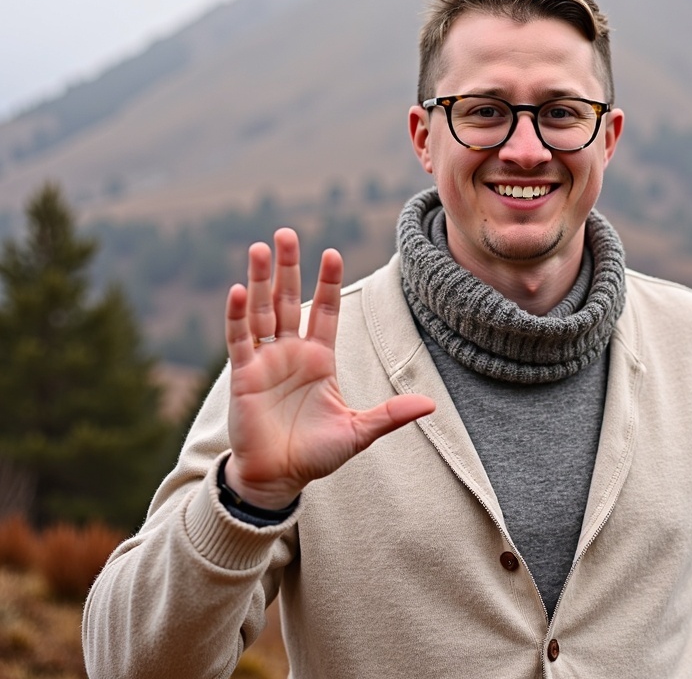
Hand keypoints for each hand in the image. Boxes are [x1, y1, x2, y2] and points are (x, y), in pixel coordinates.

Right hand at [223, 228, 434, 508]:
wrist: (279, 479)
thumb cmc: (316, 454)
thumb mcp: (358, 431)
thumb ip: (390, 414)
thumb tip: (431, 405)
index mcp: (319, 358)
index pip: (323, 310)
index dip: (326, 282)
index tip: (331, 253)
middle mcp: (292, 352)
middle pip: (288, 299)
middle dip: (288, 266)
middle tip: (285, 233)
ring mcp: (265, 361)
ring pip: (262, 311)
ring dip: (260, 280)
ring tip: (259, 247)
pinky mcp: (243, 375)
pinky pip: (240, 339)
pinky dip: (239, 315)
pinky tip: (239, 289)